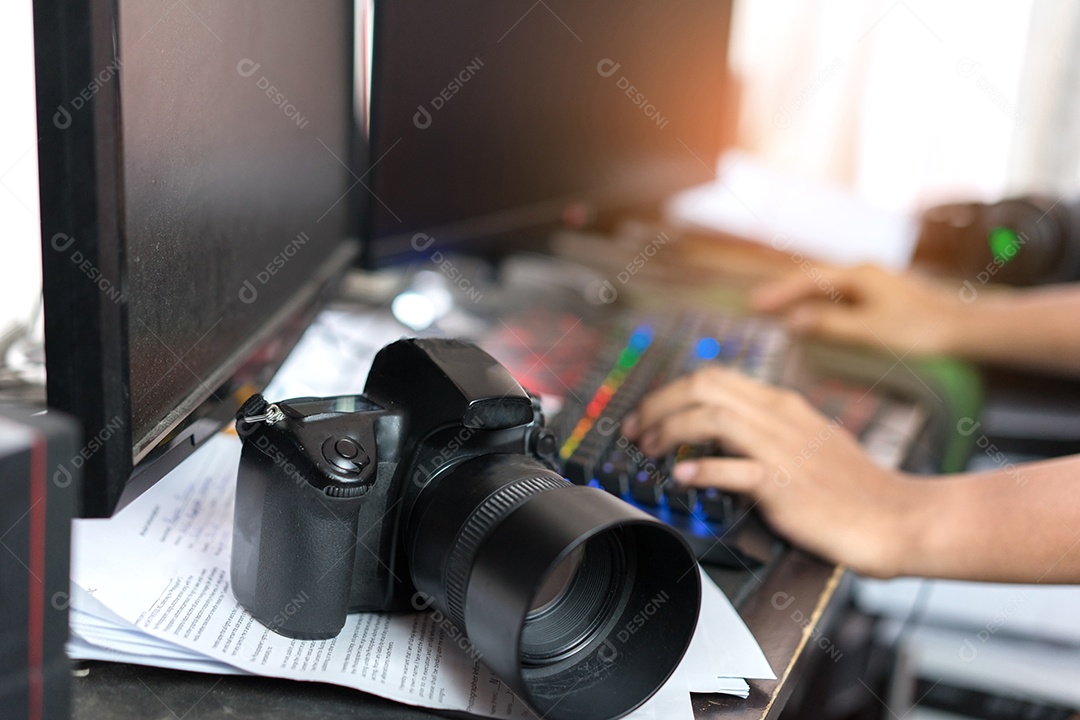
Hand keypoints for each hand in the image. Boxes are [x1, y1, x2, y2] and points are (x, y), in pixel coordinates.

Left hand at [623, 367, 924, 577]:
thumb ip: (764, 427)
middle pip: (704, 386)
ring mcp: (783, 449)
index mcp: (780, 404)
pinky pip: (734, 469)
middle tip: (635, 431)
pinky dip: (702, 469)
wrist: (897, 517)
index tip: (647, 415)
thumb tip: (718, 428)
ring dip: (669, 430)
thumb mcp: (806, 439)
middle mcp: (778, 417)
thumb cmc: (851, 487)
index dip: (670, 392)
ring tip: (650, 450)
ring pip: (712, 416)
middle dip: (658, 403)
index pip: (713, 377)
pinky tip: (682, 477)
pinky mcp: (786, 486)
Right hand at [751, 263, 967, 356]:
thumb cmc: (920, 330)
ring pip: (830, 291)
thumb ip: (830, 324)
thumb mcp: (869, 331)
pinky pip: (843, 299)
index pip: (808, 281)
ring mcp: (876, 285)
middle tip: (756, 307)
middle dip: (786, 294)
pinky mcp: (884, 299)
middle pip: (816, 281)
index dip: (779, 293)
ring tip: (778, 314)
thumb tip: (793, 320)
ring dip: (803, 302)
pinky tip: (817, 320)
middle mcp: (865, 274)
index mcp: (859, 275)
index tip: (754, 304)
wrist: (967, 330)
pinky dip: (823, 308)